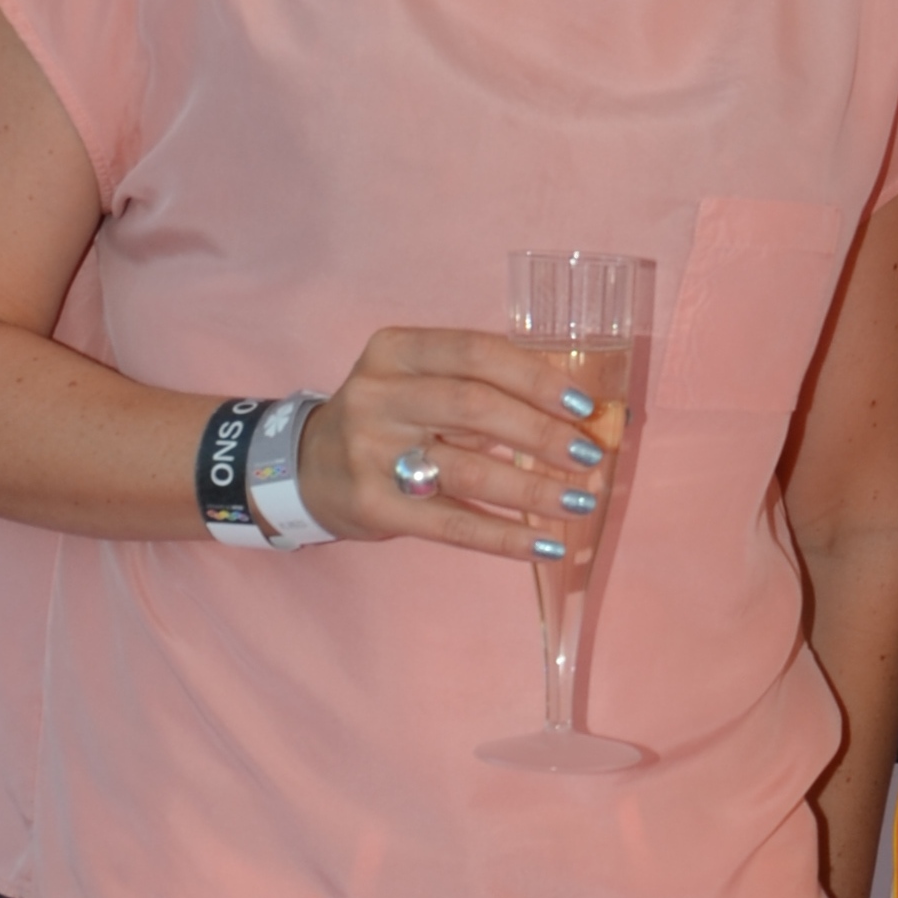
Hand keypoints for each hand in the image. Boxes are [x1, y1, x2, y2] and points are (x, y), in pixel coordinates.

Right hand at [296, 328, 620, 563]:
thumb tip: (577, 414)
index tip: (584, 405)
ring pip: (469, 472)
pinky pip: (453, 526)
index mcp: (396, 351)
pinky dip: (506, 537)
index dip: (536, 378)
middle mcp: (379, 396)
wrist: (307, 467)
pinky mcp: (376, 507)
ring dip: (535, 490)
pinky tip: (547, 545)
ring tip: (582, 501)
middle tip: (590, 456)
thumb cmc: (390, 418)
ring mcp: (371, 453)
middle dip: (543, 434)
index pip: (477, 354)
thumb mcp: (416, 380)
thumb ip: (482, 385)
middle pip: (475, 408)